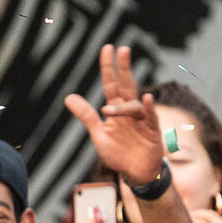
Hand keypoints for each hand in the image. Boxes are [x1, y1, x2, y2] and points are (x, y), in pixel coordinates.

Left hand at [63, 45, 166, 187]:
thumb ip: (86, 115)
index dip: (109, 68)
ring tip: (107, 111)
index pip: (112, 84)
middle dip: (125, 68)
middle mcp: (130, 111)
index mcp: (116, 109)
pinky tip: (148, 99)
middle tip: (122, 50)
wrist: (136, 174)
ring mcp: (142, 120)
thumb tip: (68, 97)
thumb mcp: (98, 134)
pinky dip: (150, 109)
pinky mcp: (153, 132)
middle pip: (128, 85)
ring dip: (122, 106)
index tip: (107, 49)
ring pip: (134, 105)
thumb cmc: (119, 153)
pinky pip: (152, 117)